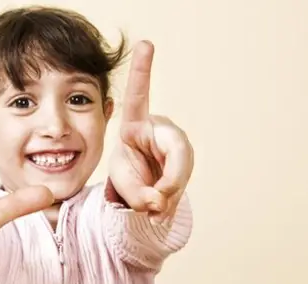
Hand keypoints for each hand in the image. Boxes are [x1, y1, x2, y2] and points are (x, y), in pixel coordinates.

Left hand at [108, 41, 193, 214]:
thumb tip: (157, 202)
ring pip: (181, 173)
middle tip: (154, 201)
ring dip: (167, 198)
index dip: (142, 72)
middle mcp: (162, 131)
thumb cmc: (128, 172)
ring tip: (151, 212)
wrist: (142, 189)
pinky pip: (182, 188)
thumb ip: (135, 193)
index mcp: (137, 124)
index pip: (139, 97)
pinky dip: (170, 206)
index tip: (145, 44)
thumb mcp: (122, 181)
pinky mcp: (185, 165)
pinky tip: (159, 215)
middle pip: (177, 151)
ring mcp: (178, 148)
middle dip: (169, 180)